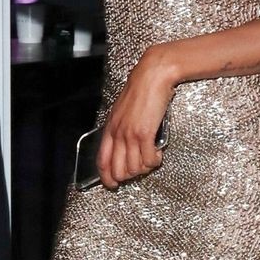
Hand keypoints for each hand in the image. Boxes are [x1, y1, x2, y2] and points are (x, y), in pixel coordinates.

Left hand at [99, 46, 178, 187]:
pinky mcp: (145, 134)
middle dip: (129, 176)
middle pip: (118, 170)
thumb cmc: (140, 90)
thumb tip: (124, 144)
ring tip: (151, 158)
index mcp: (110, 129)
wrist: (152, 76)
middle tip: (140, 169)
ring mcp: (130, 135)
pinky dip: (154, 161)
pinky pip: (148, 160)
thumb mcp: (123, 110)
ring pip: (134, 168)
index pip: (102, 161)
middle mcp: (118, 134)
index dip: (106, 177)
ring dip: (145, 168)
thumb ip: (120, 127)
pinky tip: (157, 154)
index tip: (112, 184)